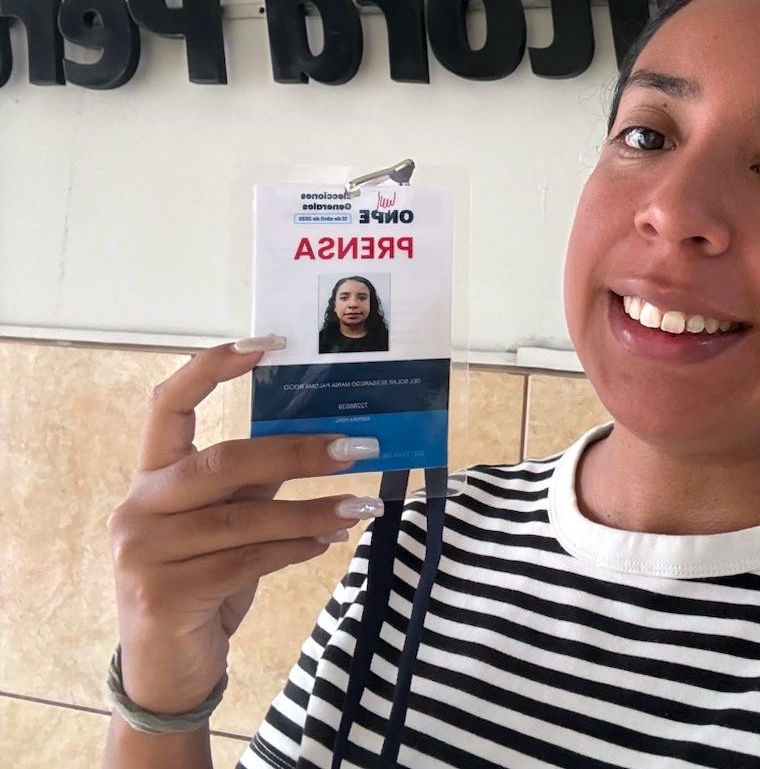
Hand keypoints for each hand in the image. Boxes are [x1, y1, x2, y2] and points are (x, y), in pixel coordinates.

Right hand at [107, 338, 381, 714]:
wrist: (168, 671)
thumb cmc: (203, 584)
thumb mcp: (225, 525)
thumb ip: (254, 487)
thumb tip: (325, 445)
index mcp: (151, 478)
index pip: (166, 406)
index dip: (210, 368)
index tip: (264, 344)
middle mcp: (139, 507)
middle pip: (224, 460)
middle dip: (298, 453)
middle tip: (358, 449)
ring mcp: (144, 552)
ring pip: (246, 518)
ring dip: (314, 511)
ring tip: (363, 507)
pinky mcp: (163, 594)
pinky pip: (248, 560)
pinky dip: (298, 548)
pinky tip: (330, 541)